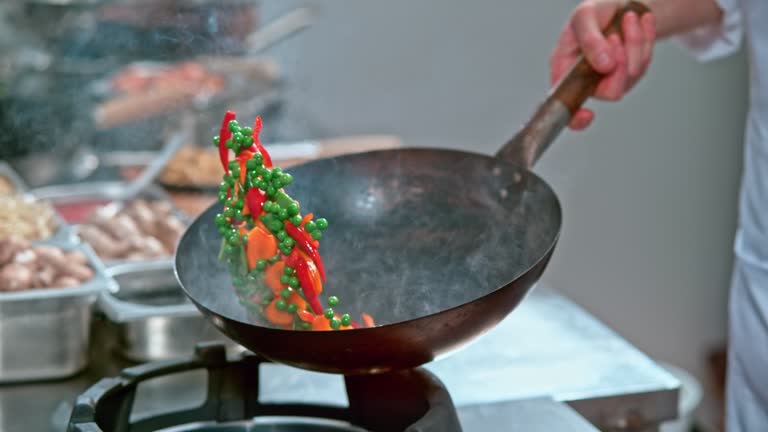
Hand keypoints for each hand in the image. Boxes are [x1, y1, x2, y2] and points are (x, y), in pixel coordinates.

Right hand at [550, 0, 655, 129]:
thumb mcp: (583, 17)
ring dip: (634, 43)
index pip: (566, 105)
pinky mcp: (631, 73)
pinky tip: (641, 23)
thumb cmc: (594, 12)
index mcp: (565, 71)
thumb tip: (604, 66)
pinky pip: (645, 64)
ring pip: (632, 75)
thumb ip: (589, 41)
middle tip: (615, 36)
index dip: (575, 118)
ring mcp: (610, 80)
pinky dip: (646, 40)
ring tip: (628, 19)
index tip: (588, 114)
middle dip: (620, 62)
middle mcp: (587, 81)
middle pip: (611, 92)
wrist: (619, 4)